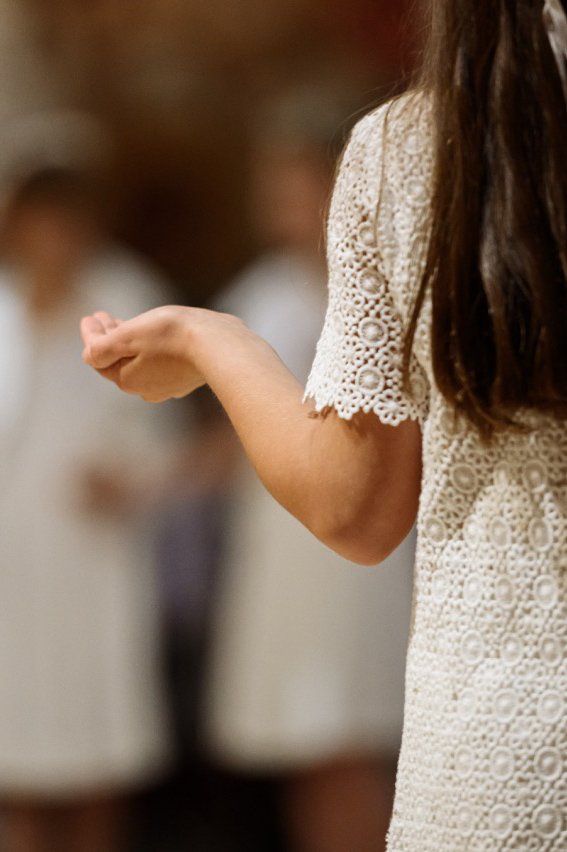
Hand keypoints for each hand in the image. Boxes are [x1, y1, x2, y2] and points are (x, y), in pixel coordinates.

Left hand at [81, 306, 208, 401]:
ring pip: (139, 362)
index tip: (89, 316)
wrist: (220, 345)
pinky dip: (150, 348)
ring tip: (125, 322)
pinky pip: (160, 362)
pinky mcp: (186, 378)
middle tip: (101, 316)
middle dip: (108, 337)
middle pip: (118, 361)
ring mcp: (168, 386)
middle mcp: (145, 389)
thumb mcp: (128, 336)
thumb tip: (88, 355)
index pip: (99, 358)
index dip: (91, 335)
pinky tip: (155, 337)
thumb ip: (102, 348)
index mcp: (127, 380)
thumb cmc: (172, 336)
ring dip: (129, 342)